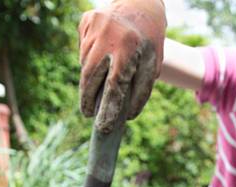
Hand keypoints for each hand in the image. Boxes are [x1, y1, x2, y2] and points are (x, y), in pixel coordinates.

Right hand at [79, 0, 165, 132]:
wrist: (141, 7)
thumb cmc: (148, 44)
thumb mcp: (152, 67)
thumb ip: (141, 91)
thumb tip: (126, 117)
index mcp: (128, 47)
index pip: (114, 85)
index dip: (107, 108)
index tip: (101, 126)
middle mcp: (108, 34)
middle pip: (90, 76)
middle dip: (87, 98)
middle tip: (88, 113)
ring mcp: (94, 25)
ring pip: (86, 64)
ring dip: (91, 78)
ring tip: (102, 76)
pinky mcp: (86, 21)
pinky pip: (83, 50)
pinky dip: (90, 59)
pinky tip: (102, 54)